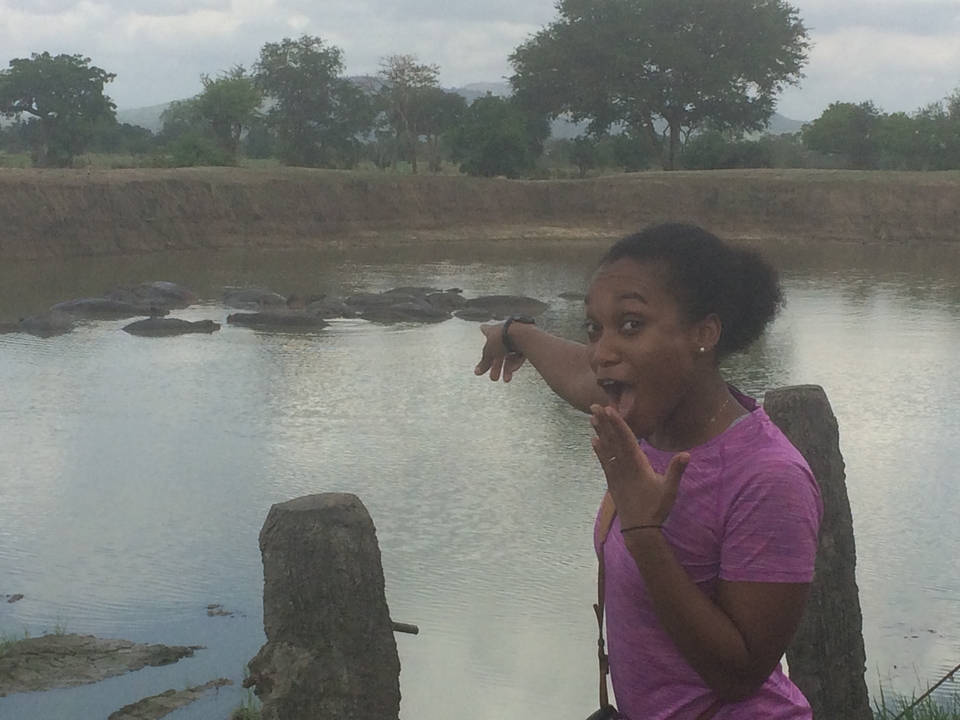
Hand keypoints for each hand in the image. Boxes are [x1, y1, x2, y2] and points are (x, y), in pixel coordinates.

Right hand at [474, 322, 526, 381]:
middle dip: (496, 365)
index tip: (482, 328)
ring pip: (509, 355)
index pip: (486, 330)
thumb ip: (484, 363)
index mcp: (493, 331)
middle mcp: (504, 332)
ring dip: (506, 368)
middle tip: (494, 376)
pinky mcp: (525, 342)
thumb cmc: (503, 337)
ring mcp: (515, 337)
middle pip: (498, 351)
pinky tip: (512, 370)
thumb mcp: (489, 353)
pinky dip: (515, 363)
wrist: (521, 334)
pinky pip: (518, 356)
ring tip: (506, 379)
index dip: (484, 330)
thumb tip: (477, 371)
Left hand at [590, 404, 688, 527]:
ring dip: (599, 432)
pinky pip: (604, 461)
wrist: (639, 528)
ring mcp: (616, 473)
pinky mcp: (612, 481)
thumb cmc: (656, 507)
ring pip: (606, 449)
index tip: (609, 410)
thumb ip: (676, 470)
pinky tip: (593, 440)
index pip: (626, 439)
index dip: (618, 424)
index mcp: (637, 465)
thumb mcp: (670, 489)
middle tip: (594, 406)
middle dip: (604, 422)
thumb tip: (686, 454)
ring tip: (591, 418)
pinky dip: (599, 450)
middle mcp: (623, 466)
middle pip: (613, 440)